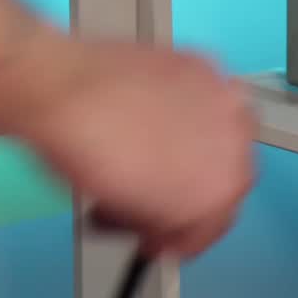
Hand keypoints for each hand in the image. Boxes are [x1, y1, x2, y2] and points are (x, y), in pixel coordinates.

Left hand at [22, 39, 256, 257]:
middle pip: (225, 177)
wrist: (64, 88)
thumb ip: (158, 221)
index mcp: (219, 190)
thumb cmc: (82, 147)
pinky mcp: (203, 66)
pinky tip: (151, 114)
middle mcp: (233, 142)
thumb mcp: (124, 212)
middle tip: (155, 190)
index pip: (214, 225)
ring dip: (194, 144)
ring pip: (219, 134)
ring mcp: (222, 99)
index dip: (182, 232)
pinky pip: (202, 98)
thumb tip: (160, 220)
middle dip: (190, 186)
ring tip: (151, 148)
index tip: (165, 229)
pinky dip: (183, 108)